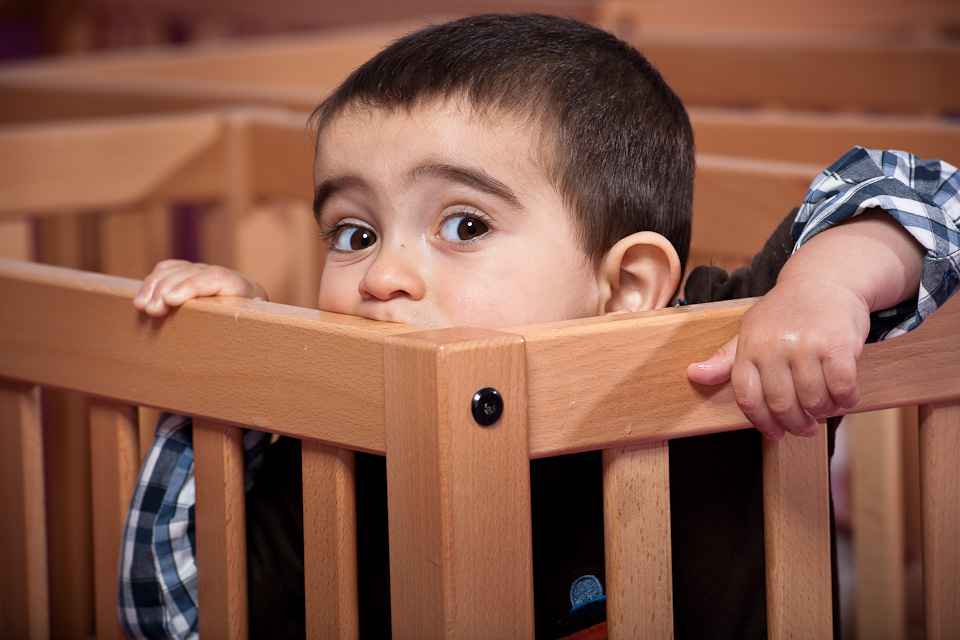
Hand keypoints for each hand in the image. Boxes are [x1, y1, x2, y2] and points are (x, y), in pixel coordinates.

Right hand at [133, 259, 267, 316]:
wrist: (250, 308)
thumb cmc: (252, 319)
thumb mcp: (258, 319)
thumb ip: (256, 312)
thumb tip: (258, 303)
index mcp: (238, 284)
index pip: (213, 278)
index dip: (189, 287)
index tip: (170, 300)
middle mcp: (217, 273)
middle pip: (188, 274)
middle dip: (166, 290)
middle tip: (151, 310)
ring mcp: (199, 271)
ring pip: (173, 270)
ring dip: (153, 286)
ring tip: (142, 307)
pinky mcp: (185, 274)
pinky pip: (166, 270)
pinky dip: (151, 282)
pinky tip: (141, 298)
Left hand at [687, 276, 868, 439]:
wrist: (823, 279)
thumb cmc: (784, 313)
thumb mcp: (749, 331)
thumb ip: (725, 358)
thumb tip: (693, 374)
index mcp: (749, 346)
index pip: (747, 398)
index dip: (761, 422)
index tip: (775, 433)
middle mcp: (775, 346)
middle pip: (781, 404)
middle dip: (795, 424)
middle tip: (805, 428)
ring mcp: (806, 344)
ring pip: (813, 400)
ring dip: (822, 412)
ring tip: (825, 408)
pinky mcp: (838, 343)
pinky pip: (842, 387)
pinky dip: (846, 399)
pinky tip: (844, 397)